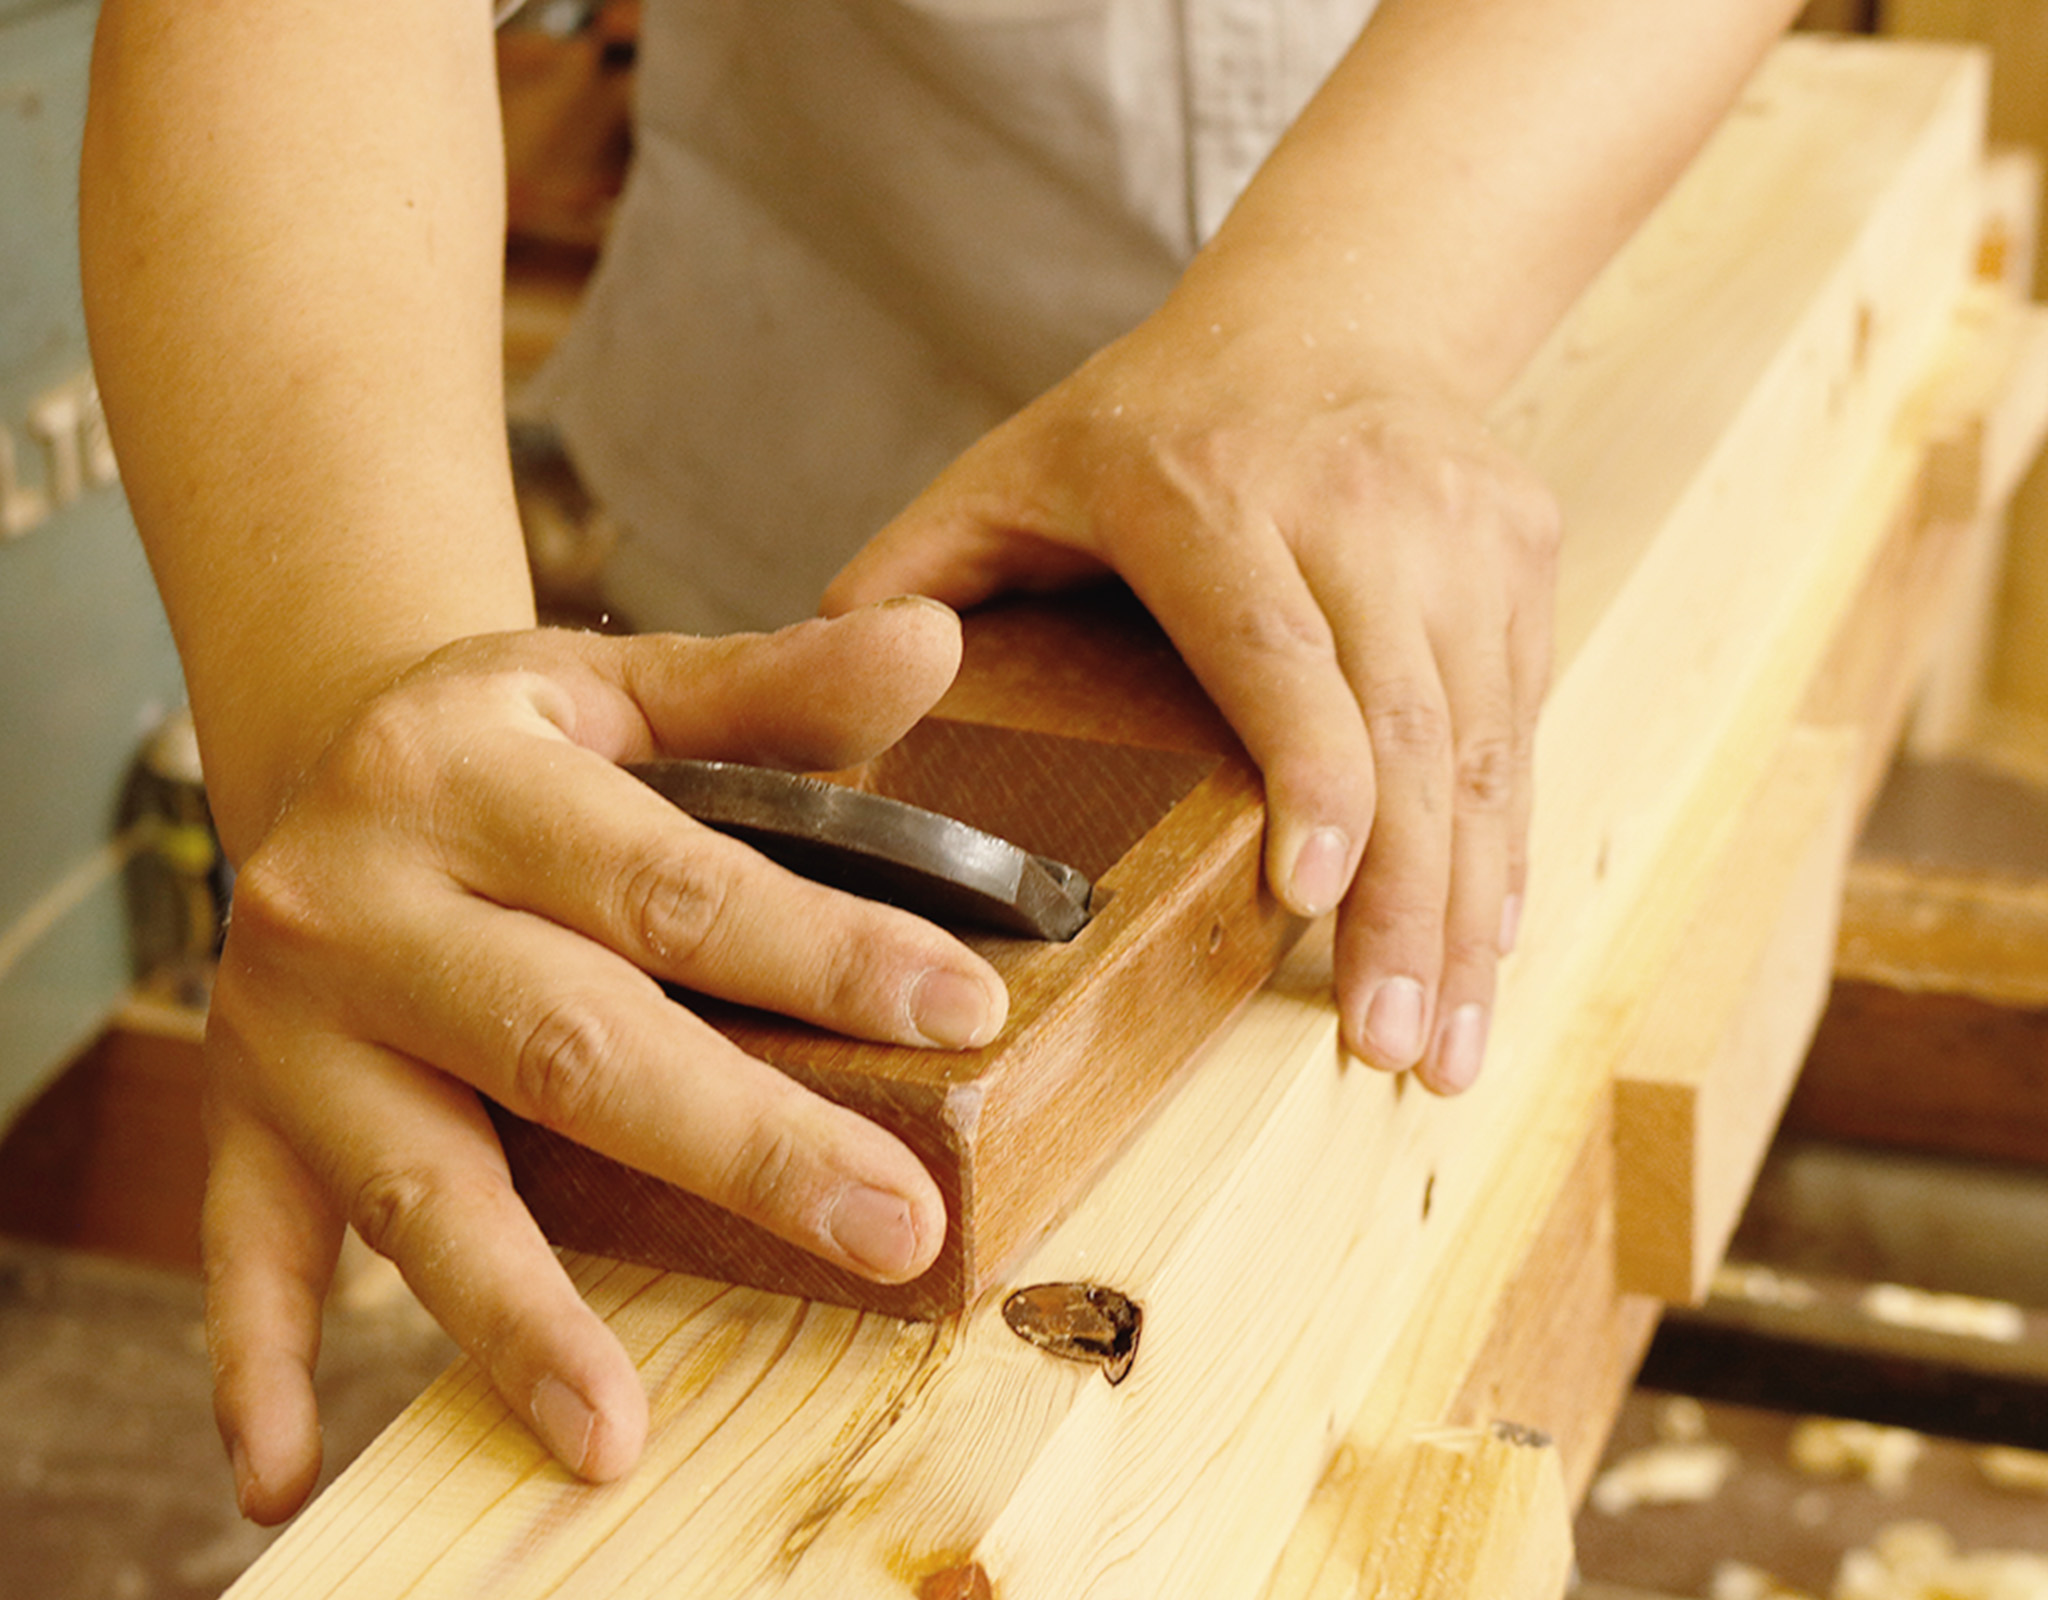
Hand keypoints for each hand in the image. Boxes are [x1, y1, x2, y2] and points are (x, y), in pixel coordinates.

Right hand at [200, 600, 1007, 1521]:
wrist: (322, 758)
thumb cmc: (510, 738)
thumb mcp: (625, 683)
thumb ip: (776, 689)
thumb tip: (934, 644)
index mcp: (471, 778)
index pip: (670, 882)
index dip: (820, 951)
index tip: (960, 1013)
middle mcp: (364, 906)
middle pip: (568, 1045)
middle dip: (739, 1145)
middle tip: (890, 1226)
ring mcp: (292, 1031)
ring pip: (416, 1181)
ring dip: (516, 1309)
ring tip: (614, 1428)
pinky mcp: (247, 1120)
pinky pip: (243, 1251)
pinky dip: (258, 1364)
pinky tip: (276, 1471)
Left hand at [827, 315, 1558, 1095]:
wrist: (1339, 306)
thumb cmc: (1155, 418)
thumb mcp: (1012, 470)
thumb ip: (913, 575)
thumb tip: (809, 696)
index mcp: (1207, 492)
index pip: (1273, 650)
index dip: (1308, 775)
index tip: (1311, 898)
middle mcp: (1356, 503)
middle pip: (1400, 723)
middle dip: (1407, 899)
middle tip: (1396, 1049)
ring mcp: (1460, 527)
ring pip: (1479, 743)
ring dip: (1471, 904)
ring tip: (1448, 1047)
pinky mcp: (1522, 554)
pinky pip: (1517, 724)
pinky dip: (1504, 841)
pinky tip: (1486, 941)